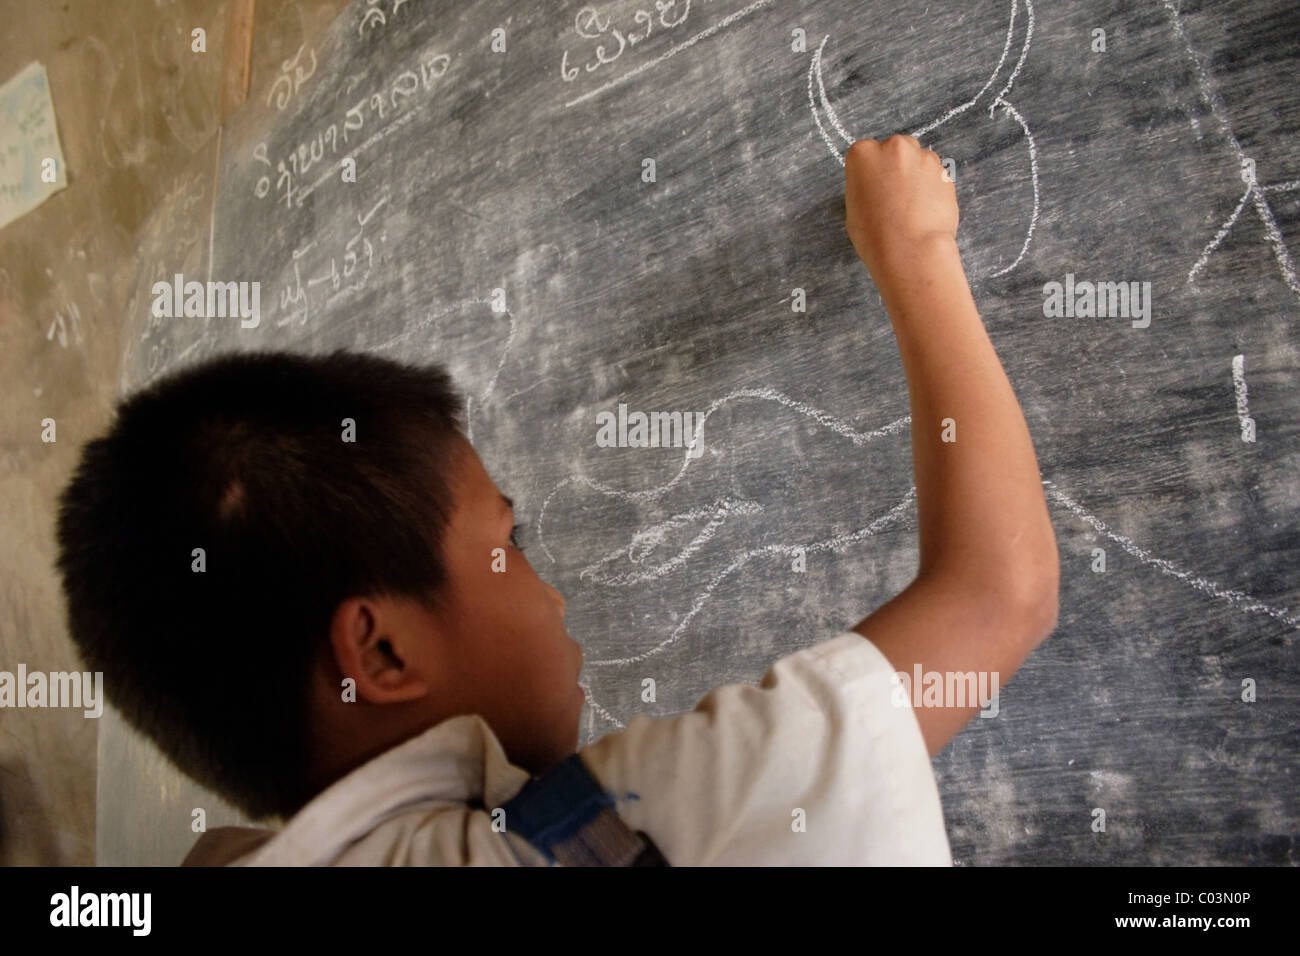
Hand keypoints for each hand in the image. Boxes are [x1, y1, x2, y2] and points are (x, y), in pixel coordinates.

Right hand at [844, 135, 958, 283]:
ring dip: (916, 176)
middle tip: (893, 197)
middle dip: (895, 168)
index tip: (873, 189)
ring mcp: (923, 157)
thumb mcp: (854, 208)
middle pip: (895, 150)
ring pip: (918, 160)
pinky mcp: (944, 171)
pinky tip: (926, 210)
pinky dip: (932, 188)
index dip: (870, 174)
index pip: (865, 155)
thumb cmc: (874, 235)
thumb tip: (880, 188)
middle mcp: (893, 147)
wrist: (910, 250)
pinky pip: (935, 175)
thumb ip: (866, 188)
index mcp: (863, 154)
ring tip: (912, 207)